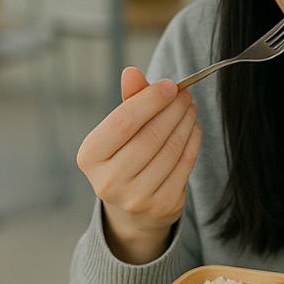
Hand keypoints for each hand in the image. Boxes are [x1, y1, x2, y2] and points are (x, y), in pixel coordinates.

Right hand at [75, 66, 201, 263]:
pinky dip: (193, 141)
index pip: (123, 122)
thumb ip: (128, 101)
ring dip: (186, 122)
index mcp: (90, 157)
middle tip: (185, 93)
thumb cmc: (123, 158)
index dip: (150, 100)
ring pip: (171, 149)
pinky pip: (185, 165)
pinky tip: (194, 127)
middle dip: (173, 109)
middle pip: (151, 135)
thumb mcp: (118, 132)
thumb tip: (132, 72)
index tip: (171, 85)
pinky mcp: (163, 206)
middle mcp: (108, 181)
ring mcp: (136, 198)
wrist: (131, 212)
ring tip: (190, 108)